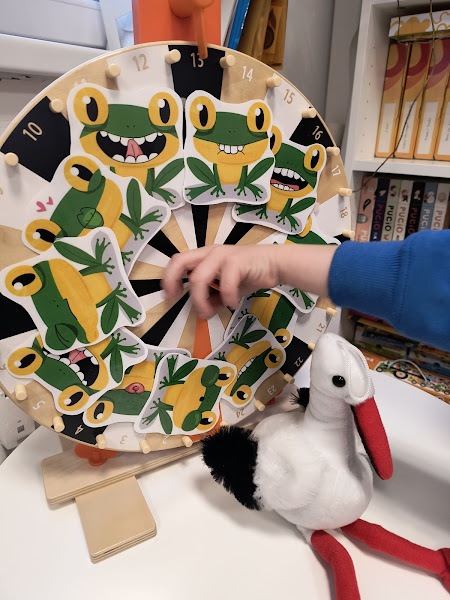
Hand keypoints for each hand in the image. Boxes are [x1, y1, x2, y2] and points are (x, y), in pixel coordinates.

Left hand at [163, 245, 282, 319]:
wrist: (275, 264)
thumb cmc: (249, 273)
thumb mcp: (227, 289)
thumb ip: (214, 298)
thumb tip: (204, 312)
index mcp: (205, 257)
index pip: (178, 261)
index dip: (169, 278)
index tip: (169, 296)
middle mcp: (210, 253)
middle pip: (181, 261)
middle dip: (172, 280)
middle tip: (175, 298)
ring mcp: (223, 255)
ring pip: (199, 277)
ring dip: (200, 299)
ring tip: (207, 312)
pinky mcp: (238, 261)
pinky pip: (226, 283)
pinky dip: (227, 297)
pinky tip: (232, 303)